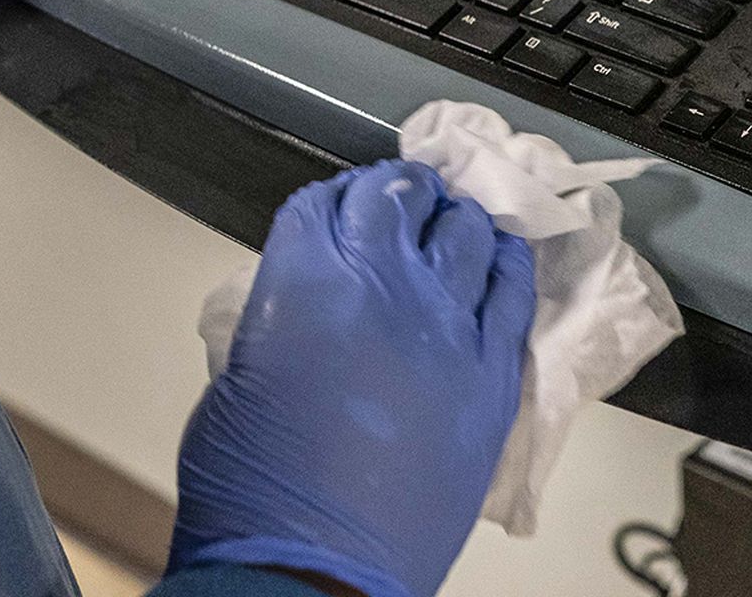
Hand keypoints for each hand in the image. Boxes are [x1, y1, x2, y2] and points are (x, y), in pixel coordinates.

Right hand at [169, 160, 537, 596]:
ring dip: (454, 219)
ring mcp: (449, 328)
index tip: (345, 201)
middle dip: (400, 191)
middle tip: (406, 195)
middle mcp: (385, 288)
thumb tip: (308, 302)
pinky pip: (513, 293)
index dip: (335, 197)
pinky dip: (506, 263)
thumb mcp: (238, 379)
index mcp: (308, 284)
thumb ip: (280, 318)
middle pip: (402, 200)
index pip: (326, 203)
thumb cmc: (257, 491)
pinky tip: (500, 255)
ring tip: (451, 220)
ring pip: (467, 233)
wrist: (315, 568)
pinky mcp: (493, 373)